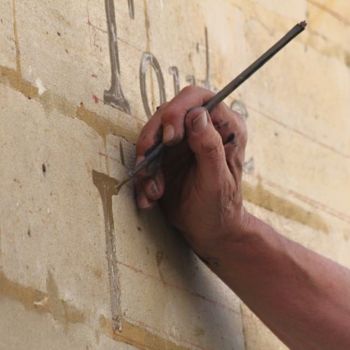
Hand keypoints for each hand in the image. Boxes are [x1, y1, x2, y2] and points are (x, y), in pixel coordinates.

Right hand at [135, 86, 247, 254]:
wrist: (209, 229)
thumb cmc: (220, 207)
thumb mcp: (216, 181)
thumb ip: (209, 147)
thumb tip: (197, 114)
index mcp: (225, 127)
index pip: (198, 99)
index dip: (178, 110)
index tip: (168, 138)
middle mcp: (203, 129)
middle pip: (168, 113)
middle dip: (153, 139)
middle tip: (147, 164)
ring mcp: (184, 141)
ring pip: (153, 135)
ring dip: (147, 163)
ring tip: (153, 191)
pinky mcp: (168, 156)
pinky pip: (147, 156)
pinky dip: (144, 176)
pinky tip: (150, 197)